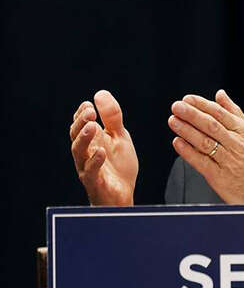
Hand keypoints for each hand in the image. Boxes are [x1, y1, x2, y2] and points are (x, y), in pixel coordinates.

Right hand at [69, 90, 138, 205]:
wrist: (123, 194)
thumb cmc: (118, 166)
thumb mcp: (119, 137)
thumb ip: (112, 118)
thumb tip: (100, 93)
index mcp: (91, 141)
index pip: (80, 124)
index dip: (81, 114)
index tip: (88, 104)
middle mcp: (85, 153)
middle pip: (76, 136)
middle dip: (81, 122)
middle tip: (90, 111)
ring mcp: (87, 168)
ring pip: (79, 152)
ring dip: (84, 138)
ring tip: (92, 126)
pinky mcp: (94, 182)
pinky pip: (91, 172)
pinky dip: (95, 161)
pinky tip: (101, 151)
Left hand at [169, 90, 243, 203]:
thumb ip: (234, 113)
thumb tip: (220, 95)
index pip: (221, 113)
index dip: (202, 105)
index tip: (188, 99)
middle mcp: (237, 145)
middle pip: (212, 125)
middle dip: (192, 114)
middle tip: (177, 106)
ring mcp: (228, 160)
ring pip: (205, 141)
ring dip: (187, 130)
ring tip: (174, 121)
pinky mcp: (219, 176)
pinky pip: (201, 161)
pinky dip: (188, 151)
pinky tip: (178, 143)